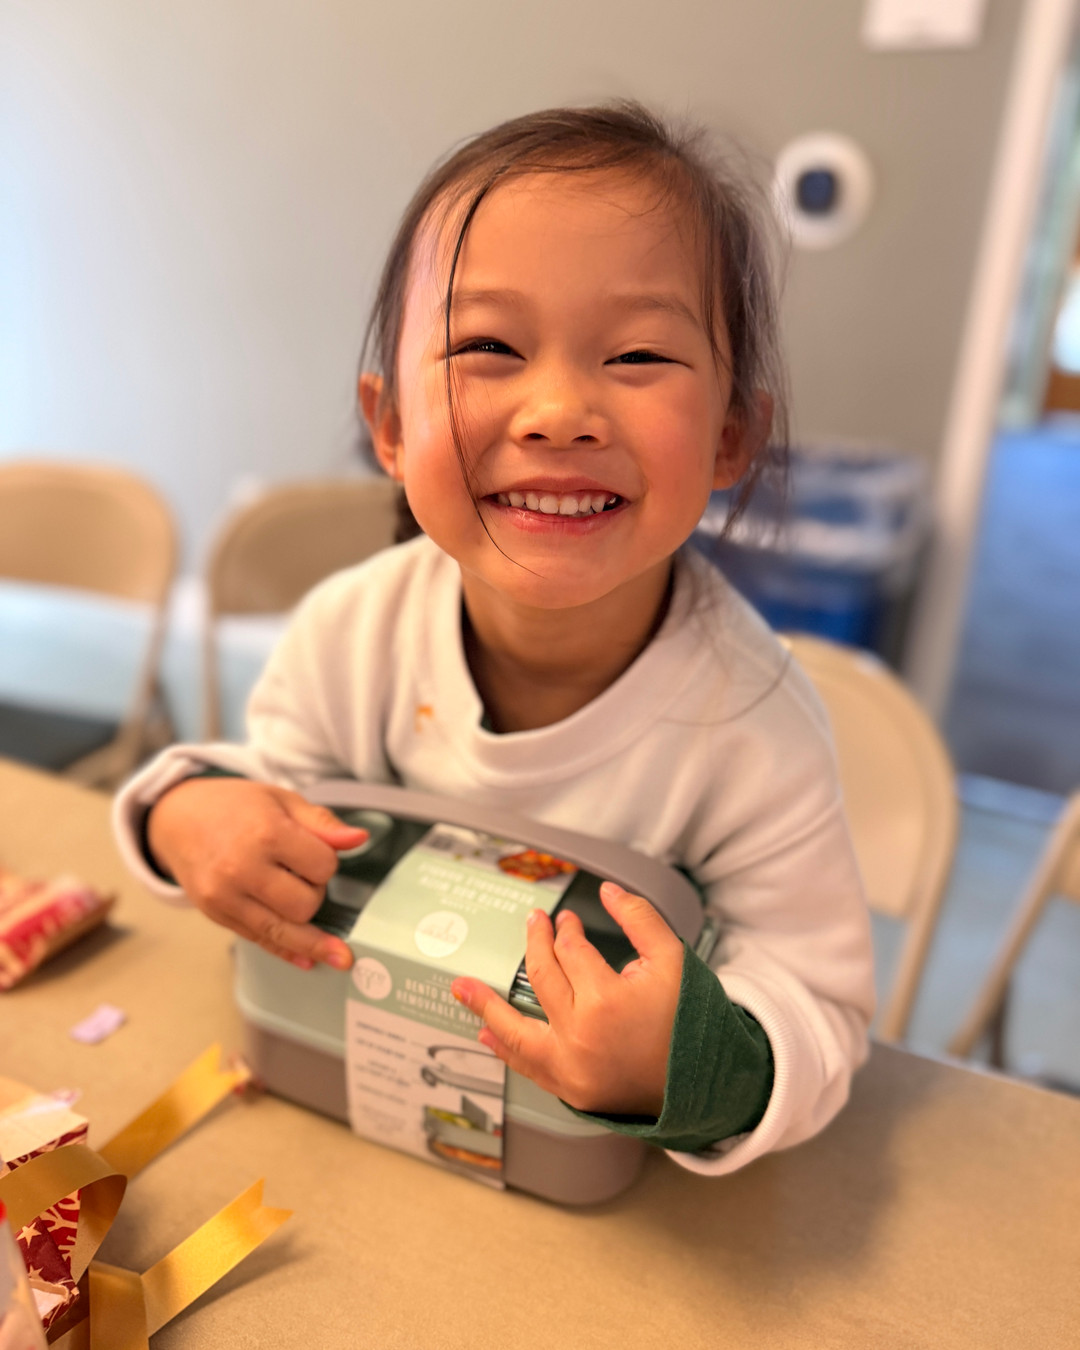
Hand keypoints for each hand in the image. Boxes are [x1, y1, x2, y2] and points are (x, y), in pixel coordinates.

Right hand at [146, 777, 365, 970]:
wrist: (178, 818)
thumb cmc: (234, 806)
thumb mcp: (282, 800)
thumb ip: (322, 824)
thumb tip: (358, 839)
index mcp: (266, 833)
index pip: (322, 866)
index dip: (327, 862)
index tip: (316, 853)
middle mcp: (243, 869)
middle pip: (305, 904)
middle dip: (315, 893)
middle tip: (301, 875)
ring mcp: (226, 897)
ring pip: (283, 932)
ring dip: (311, 938)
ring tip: (341, 956)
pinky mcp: (216, 915)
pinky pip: (258, 941)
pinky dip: (285, 952)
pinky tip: (307, 960)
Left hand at [451, 882, 682, 1116]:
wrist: (704, 1084)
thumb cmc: (689, 1021)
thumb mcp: (674, 959)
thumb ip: (640, 917)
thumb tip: (608, 890)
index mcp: (606, 999)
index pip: (571, 951)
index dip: (567, 929)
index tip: (567, 921)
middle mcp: (581, 1034)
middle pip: (542, 977)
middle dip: (535, 944)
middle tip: (532, 925)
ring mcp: (572, 1067)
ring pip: (517, 1030)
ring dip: (486, 1006)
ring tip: (461, 987)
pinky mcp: (571, 1089)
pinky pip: (528, 1065)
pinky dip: (505, 1049)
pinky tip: (486, 1035)